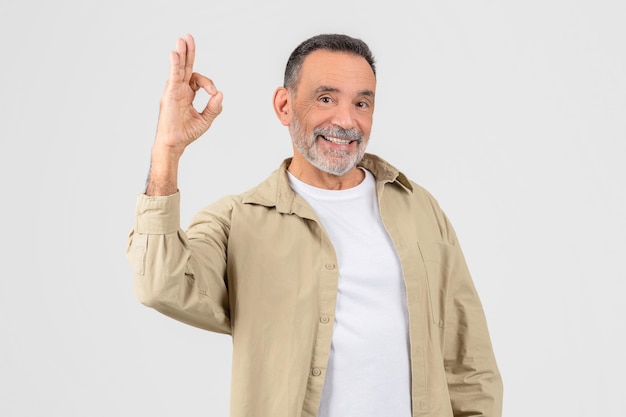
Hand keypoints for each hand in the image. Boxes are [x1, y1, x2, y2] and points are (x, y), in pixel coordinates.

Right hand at [146, 34, 222, 195]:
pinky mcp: (169, 94)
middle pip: (185, 67)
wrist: (175, 143)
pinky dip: (174, 65)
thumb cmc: (187, 133)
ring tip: (182, 40)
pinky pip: (172, 77)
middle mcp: (179, 89)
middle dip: (188, 52)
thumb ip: (214, 107)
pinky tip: (175, 54)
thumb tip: (220, 93)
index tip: (213, 93)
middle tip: (188, 37)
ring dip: (180, 54)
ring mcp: (173, 91)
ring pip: (177, 68)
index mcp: (187, 94)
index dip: (209, 83)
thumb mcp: (206, 119)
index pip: (198, 79)